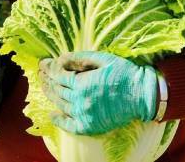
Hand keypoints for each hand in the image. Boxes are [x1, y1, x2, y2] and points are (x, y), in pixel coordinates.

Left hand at [38, 51, 157, 135]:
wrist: (143, 95)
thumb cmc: (125, 74)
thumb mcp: (103, 59)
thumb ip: (80, 58)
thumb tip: (61, 57)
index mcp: (83, 83)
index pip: (59, 75)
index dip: (49, 68)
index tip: (43, 64)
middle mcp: (81, 100)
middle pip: (57, 90)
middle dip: (47, 80)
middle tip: (41, 74)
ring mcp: (85, 115)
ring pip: (61, 105)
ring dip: (51, 95)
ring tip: (45, 87)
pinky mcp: (91, 126)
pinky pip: (70, 125)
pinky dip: (59, 120)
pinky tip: (53, 114)